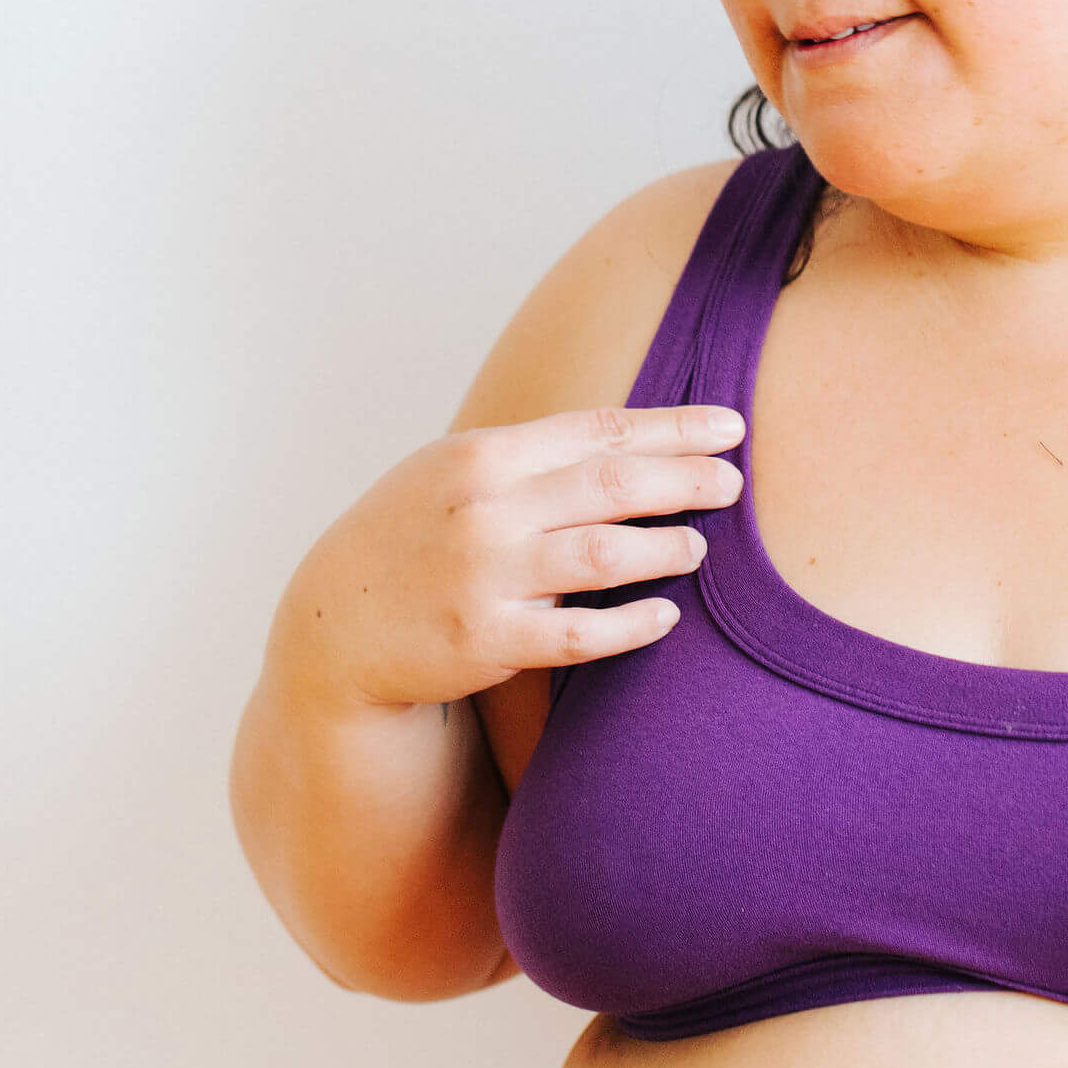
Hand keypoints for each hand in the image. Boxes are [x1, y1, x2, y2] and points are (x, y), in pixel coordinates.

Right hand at [278, 403, 745, 709]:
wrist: (334, 626)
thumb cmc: (410, 539)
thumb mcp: (452, 475)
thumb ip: (530, 458)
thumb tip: (632, 439)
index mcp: (482, 456)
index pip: (598, 430)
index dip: (674, 427)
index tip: (730, 427)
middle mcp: (485, 510)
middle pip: (612, 484)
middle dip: (685, 481)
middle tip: (733, 485)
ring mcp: (485, 575)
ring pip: (603, 554)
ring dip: (665, 548)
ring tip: (698, 548)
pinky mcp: (486, 640)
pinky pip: (578, 633)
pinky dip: (629, 625)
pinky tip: (664, 617)